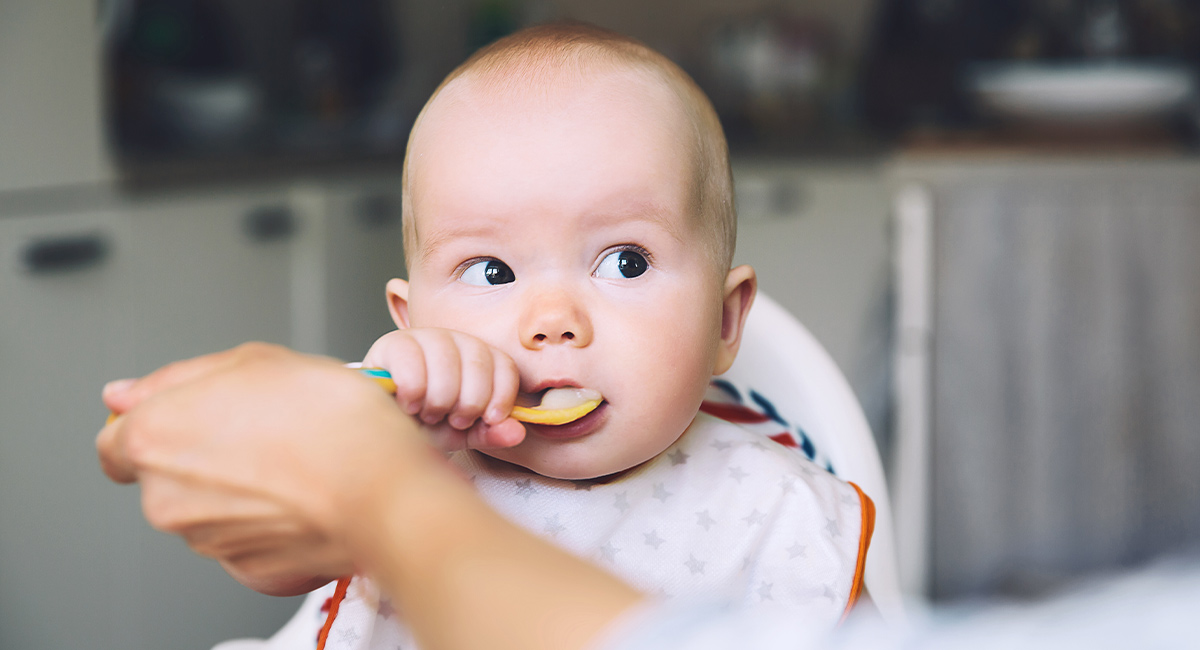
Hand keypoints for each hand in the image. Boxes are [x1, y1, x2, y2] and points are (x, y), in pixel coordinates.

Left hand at [97, 343, 640, 649]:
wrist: (384, 487)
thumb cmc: (329, 418)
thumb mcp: (256, 359)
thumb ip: (179, 378)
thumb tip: (124, 395)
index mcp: (154, 439)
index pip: (116, 443)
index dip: (157, 426)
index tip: (193, 420)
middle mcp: (167, 498)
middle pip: (169, 476)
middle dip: (209, 456)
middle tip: (267, 429)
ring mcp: (208, 542)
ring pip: (212, 511)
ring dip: (244, 489)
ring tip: (300, 459)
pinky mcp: (251, 572)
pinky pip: (252, 542)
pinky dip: (273, 524)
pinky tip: (309, 496)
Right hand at [363, 328, 524, 450]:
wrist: (385, 427)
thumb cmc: (426, 425)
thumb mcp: (463, 433)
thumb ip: (491, 432)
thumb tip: (517, 432)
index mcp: (479, 357)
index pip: (505, 365)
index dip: (500, 397)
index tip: (487, 420)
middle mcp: (455, 340)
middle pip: (478, 364)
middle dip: (468, 403)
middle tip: (451, 418)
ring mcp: (424, 337)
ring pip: (446, 361)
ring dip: (439, 399)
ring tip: (428, 413)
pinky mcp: (392, 343)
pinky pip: (411, 361)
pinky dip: (413, 391)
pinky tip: (409, 404)